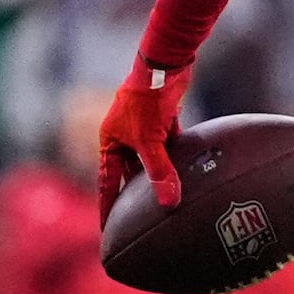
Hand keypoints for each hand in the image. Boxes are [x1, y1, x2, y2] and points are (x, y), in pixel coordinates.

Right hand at [98, 58, 191, 216]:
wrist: (163, 65)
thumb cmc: (147, 101)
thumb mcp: (150, 141)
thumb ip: (160, 172)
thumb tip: (169, 203)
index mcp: (111, 141)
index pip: (107, 181)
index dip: (107, 205)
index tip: (106, 228)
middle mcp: (124, 136)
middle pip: (129, 171)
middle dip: (135, 193)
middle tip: (139, 219)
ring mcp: (144, 128)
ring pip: (151, 158)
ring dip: (159, 174)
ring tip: (165, 198)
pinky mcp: (163, 120)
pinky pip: (169, 146)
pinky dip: (176, 157)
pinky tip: (187, 171)